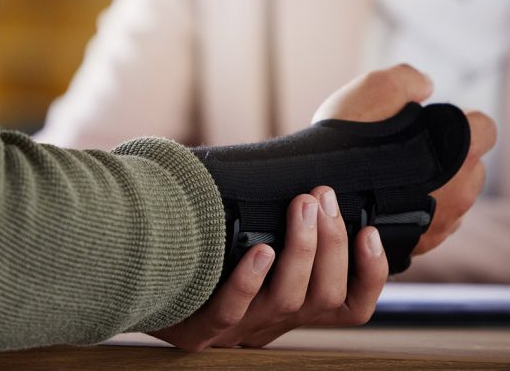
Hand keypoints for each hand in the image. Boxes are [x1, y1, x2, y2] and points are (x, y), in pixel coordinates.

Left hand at [149, 186, 387, 350]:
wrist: (138, 284)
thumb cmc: (204, 255)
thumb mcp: (252, 242)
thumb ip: (284, 223)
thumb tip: (318, 178)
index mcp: (293, 307)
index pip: (352, 306)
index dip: (371, 274)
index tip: (369, 231)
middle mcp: (272, 323)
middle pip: (324, 298)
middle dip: (332, 244)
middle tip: (322, 197)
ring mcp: (236, 332)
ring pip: (287, 302)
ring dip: (301, 249)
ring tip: (302, 206)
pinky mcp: (197, 332)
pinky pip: (229, 312)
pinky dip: (249, 280)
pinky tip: (260, 250)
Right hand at [310, 63, 494, 254]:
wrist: (312, 196)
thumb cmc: (344, 144)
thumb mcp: (375, 88)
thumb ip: (409, 79)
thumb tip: (425, 86)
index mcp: (461, 152)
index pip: (484, 128)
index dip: (460, 121)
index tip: (431, 122)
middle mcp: (462, 192)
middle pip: (471, 167)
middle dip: (448, 159)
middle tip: (406, 152)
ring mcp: (443, 225)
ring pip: (452, 201)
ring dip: (434, 190)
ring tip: (391, 181)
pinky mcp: (420, 247)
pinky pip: (429, 226)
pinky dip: (414, 214)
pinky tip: (385, 204)